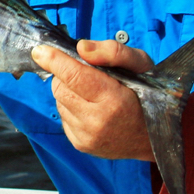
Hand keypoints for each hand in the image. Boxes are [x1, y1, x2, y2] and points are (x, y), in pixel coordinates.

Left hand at [32, 40, 154, 161]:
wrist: (153, 138)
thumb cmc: (147, 94)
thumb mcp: (140, 65)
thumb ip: (112, 52)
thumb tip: (81, 48)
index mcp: (114, 100)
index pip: (75, 76)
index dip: (55, 61)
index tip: (40, 50)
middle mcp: (97, 122)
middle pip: (61, 87)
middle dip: (65, 74)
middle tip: (83, 71)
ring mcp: (87, 136)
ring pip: (59, 101)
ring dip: (68, 90)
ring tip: (91, 92)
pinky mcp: (80, 144)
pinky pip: (63, 116)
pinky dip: (71, 107)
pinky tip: (90, 108)